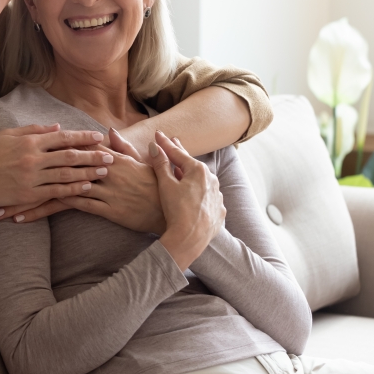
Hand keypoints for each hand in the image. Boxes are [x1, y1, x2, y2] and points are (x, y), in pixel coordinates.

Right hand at [0, 124, 114, 207]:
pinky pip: (54, 191)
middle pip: (69, 155)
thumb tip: (57, 127)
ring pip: (66, 174)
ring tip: (104, 172)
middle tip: (110, 156)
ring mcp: (31, 177)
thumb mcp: (8, 134)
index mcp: (29, 141)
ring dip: (87, 173)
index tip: (98, 137)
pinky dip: (71, 189)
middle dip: (92, 155)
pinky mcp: (27, 194)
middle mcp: (33, 157)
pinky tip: (85, 187)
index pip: (62, 137)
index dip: (82, 137)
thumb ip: (34, 130)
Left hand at [0, 129, 162, 229]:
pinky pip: (66, 207)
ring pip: (53, 188)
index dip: (36, 156)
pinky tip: (24, 217)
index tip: (12, 159)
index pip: (63, 151)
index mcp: (103, 154)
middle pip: (50, 169)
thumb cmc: (156, 183)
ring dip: (24, 197)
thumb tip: (109, 131)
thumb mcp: (138, 160)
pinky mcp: (103, 206)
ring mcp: (100, 186)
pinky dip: (43, 210)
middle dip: (22, 178)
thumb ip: (120, 145)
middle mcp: (97, 167)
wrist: (173, 204)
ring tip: (1, 207)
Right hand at [151, 131, 224, 270]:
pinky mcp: (219, 211)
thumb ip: (160, 164)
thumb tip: (154, 146)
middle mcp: (212, 180)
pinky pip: (208, 197)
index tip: (158, 134)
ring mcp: (217, 196)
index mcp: (198, 170)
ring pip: (201, 181)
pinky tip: (194, 195)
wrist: (190, 239)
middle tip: (173, 141)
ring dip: (191, 175)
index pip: (178, 153)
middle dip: (180, 154)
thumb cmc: (176, 210)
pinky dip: (200, 193)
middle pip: (192, 164)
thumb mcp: (165, 185)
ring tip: (183, 170)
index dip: (165, 144)